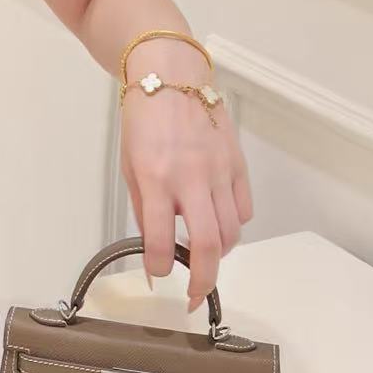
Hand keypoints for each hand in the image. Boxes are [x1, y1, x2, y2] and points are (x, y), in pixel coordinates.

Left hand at [119, 53, 254, 313]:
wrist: (171, 75)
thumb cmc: (145, 117)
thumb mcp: (129, 163)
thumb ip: (144, 205)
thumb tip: (155, 243)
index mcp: (156, 176)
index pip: (160, 238)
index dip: (157, 266)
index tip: (156, 274)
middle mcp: (191, 176)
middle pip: (208, 245)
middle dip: (203, 281)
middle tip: (195, 297)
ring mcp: (219, 170)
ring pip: (231, 231)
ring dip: (219, 254)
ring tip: (204, 258)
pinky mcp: (238, 162)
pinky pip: (244, 208)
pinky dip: (234, 224)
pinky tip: (219, 222)